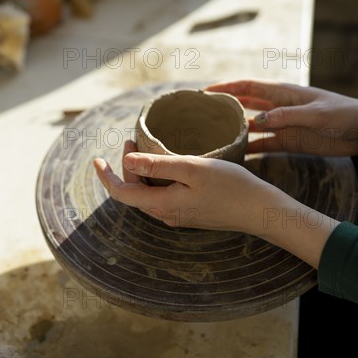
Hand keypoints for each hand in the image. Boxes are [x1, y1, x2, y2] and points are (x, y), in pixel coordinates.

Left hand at [93, 142, 281, 233]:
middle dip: (125, 168)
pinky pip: (162, 197)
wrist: (260, 210)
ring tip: (142, 149)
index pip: (122, 194)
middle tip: (130, 141)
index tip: (96, 159)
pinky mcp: (190, 213)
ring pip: (147, 195)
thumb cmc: (231, 187)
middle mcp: (167, 215)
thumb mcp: (192, 169)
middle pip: (133, 193)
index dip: (106, 177)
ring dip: (140, 173)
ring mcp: (179, 216)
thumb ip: (158, 165)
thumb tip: (127, 161)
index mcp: (163, 205)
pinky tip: (164, 166)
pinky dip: (154, 180)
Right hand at [206, 80, 357, 155]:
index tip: (204, 92)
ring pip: (250, 126)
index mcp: (284, 94)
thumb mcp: (318, 114)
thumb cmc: (346, 114)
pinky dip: (249, 149)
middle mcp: (278, 108)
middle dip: (223, 107)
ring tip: (211, 138)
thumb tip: (258, 120)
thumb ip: (288, 116)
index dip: (226, 87)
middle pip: (244, 105)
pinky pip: (263, 145)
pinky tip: (234, 156)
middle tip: (200, 116)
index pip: (248, 87)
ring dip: (233, 130)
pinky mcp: (288, 141)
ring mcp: (282, 125)